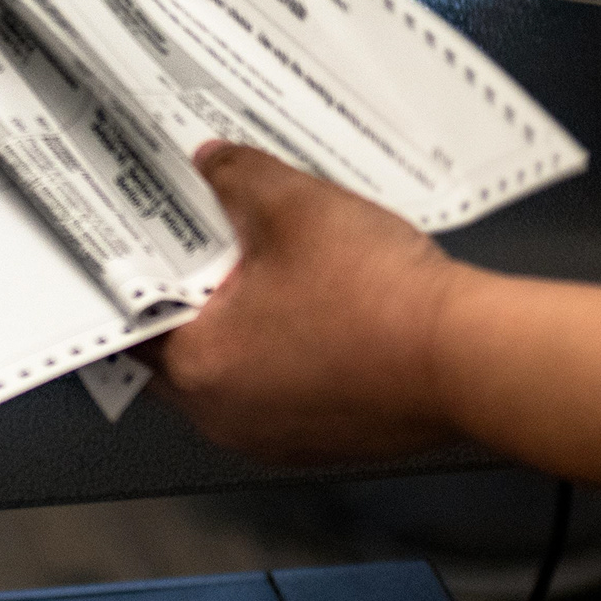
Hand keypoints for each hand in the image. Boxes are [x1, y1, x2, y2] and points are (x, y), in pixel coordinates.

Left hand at [146, 146, 470, 464]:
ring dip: (248, 320)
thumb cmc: (381, 302)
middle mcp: (228, 417)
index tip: (140, 237)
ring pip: (239, 366)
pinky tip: (322, 301)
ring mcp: (278, 435)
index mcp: (201, 368)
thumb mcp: (293, 206)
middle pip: (185, 343)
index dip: (137, 267)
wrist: (466, 356)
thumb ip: (236, 177)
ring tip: (275, 261)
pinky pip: (286, 385)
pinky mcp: (324, 436)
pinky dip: (291, 347)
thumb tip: (214, 164)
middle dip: (199, 288)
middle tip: (211, 236)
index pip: (134, 318)